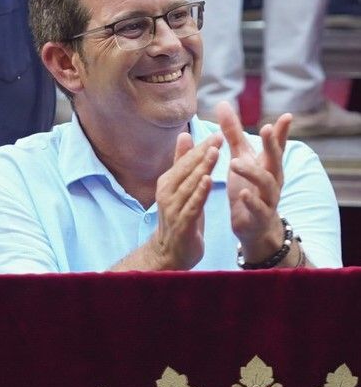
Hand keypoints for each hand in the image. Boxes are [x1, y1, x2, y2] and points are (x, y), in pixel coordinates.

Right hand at [149, 132, 221, 269]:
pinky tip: (208, 180)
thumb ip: (181, 162)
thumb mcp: (179, 188)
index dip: (201, 148)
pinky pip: (192, 204)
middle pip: (187, 170)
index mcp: (167, 182)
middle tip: (219, 137)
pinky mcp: (182, 223)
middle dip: (203, 153)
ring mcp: (173, 208)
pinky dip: (199, 192)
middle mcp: (167, 193)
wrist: (170, 252)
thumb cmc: (179, 217)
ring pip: (189, 184)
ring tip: (214, 153)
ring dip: (202, 168)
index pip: (186, 161)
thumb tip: (184, 135)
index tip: (217, 134)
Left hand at [215, 101, 289, 259]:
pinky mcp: (259, 216)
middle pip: (276, 159)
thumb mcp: (240, 158)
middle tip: (265, 129)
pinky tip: (242, 194)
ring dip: (252, 172)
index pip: (276, 145)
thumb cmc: (248, 187)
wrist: (254, 227)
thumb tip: (223, 103)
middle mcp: (273, 179)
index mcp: (267, 164)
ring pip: (266, 183)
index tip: (286, 116)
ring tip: (235, 162)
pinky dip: (251, 201)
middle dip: (272, 144)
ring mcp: (268, 198)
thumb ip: (233, 133)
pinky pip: (259, 208)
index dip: (282, 132)